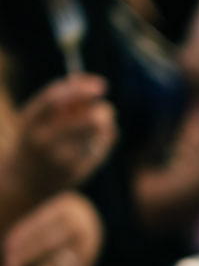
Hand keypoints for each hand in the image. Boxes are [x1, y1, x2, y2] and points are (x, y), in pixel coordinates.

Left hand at [2, 191, 103, 265]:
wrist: (93, 220)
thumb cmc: (54, 217)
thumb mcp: (44, 210)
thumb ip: (26, 226)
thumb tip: (6, 247)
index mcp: (65, 209)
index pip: (41, 222)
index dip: (23, 235)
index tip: (6, 248)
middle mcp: (80, 227)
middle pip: (52, 242)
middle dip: (29, 256)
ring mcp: (87, 247)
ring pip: (64, 265)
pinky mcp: (89, 265)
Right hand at [10, 77, 115, 191]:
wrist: (25, 180)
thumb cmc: (36, 138)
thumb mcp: (39, 117)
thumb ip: (62, 101)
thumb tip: (94, 85)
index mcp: (31, 121)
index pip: (55, 98)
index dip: (81, 88)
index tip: (102, 85)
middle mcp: (46, 141)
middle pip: (90, 120)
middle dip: (103, 110)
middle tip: (105, 108)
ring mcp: (63, 159)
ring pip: (101, 132)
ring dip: (106, 123)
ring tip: (95, 126)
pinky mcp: (78, 170)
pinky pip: (104, 144)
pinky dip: (106, 135)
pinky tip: (94, 140)